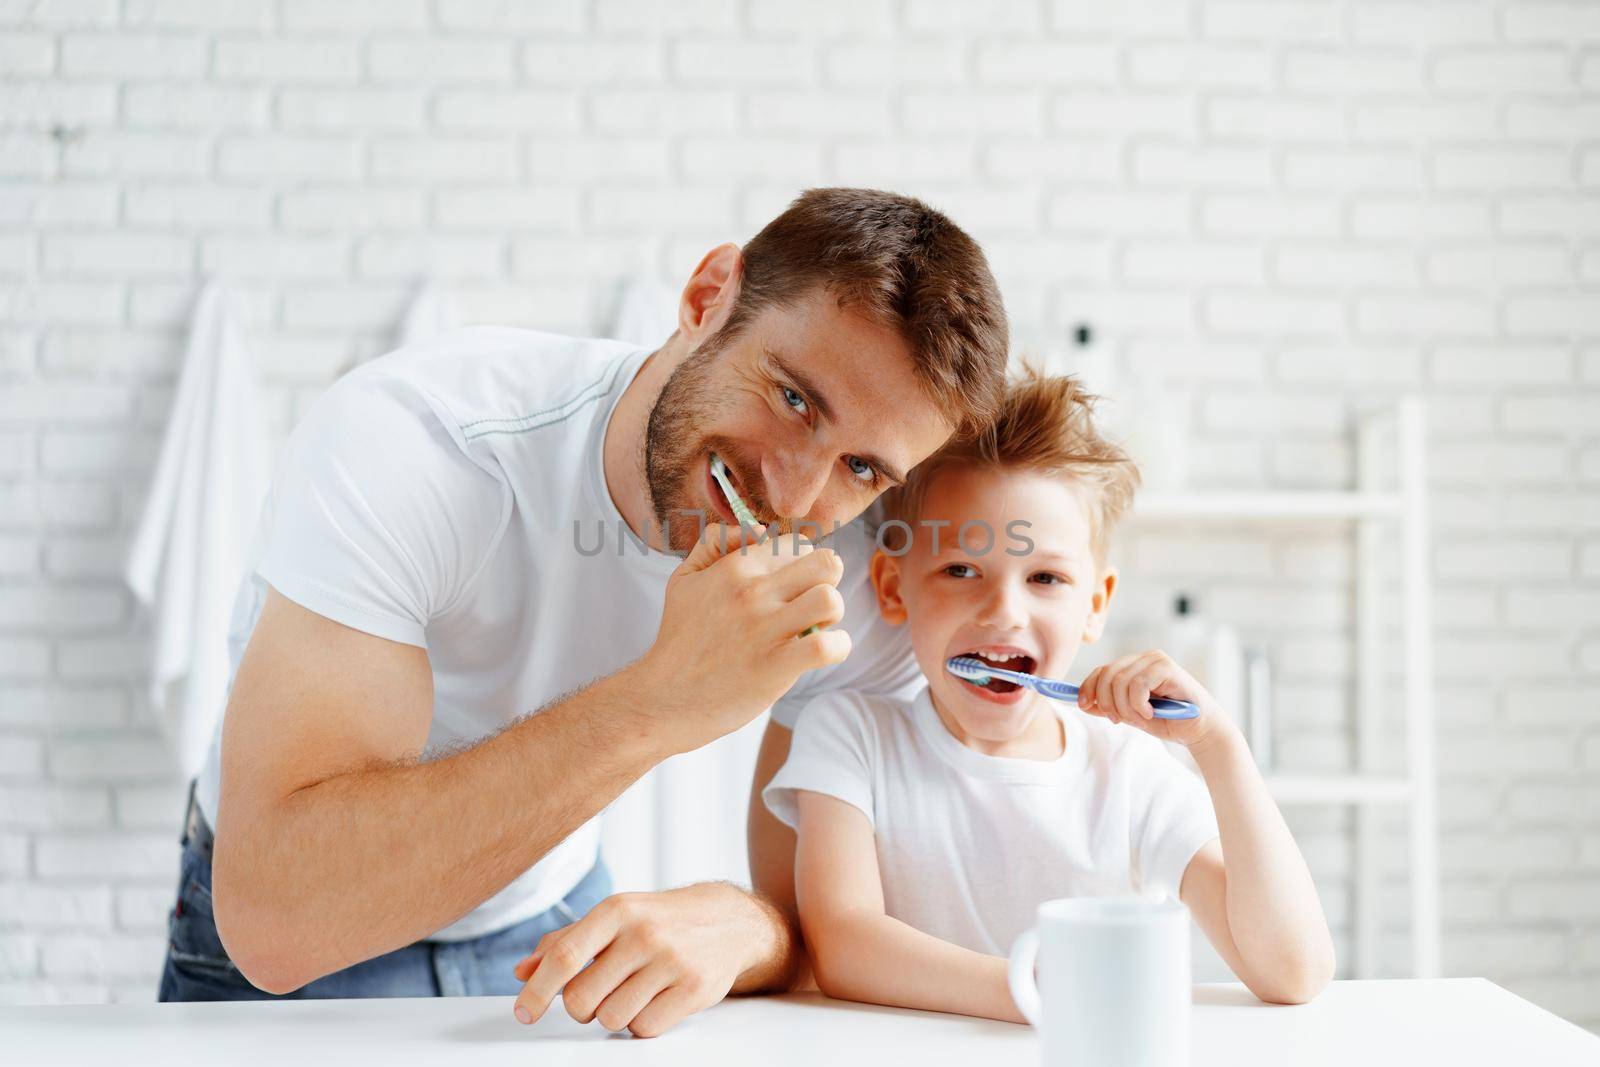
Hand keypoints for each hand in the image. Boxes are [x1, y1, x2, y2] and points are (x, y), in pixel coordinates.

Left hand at [510, 883, 778, 1037]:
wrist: (729, 920)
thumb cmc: (660, 920)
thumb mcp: (614, 917)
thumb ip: (566, 942)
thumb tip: (523, 971)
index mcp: (617, 910)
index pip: (564, 956)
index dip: (538, 990)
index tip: (524, 1012)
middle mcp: (643, 933)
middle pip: (581, 998)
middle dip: (580, 1007)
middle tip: (596, 995)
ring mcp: (672, 960)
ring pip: (612, 1019)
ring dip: (613, 1016)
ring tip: (630, 994)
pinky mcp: (694, 988)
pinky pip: (645, 1029)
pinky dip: (641, 1024)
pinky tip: (653, 1002)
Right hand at [637, 521, 851, 753]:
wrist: (664, 697)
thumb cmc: (679, 639)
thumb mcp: (683, 580)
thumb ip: (714, 543)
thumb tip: (755, 529)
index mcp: (735, 568)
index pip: (796, 543)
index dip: (803, 562)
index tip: (793, 585)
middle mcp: (752, 592)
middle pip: (826, 564)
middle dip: (828, 582)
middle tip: (812, 602)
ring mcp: (765, 629)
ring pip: (830, 600)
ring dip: (833, 615)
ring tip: (816, 627)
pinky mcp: (775, 666)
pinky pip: (826, 646)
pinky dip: (837, 647)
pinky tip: (824, 652)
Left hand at [1076, 649, 1234, 750]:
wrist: (1200, 731)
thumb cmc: (1168, 721)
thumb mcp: (1131, 714)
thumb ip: (1109, 707)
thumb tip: (1082, 703)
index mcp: (1133, 666)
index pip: (1101, 671)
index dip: (1087, 688)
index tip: (1084, 706)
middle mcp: (1143, 658)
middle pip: (1106, 674)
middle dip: (1106, 702)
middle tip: (1118, 720)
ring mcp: (1156, 660)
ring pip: (1120, 681)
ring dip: (1125, 707)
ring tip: (1140, 719)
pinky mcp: (1167, 668)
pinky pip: (1137, 685)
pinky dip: (1138, 704)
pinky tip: (1150, 713)